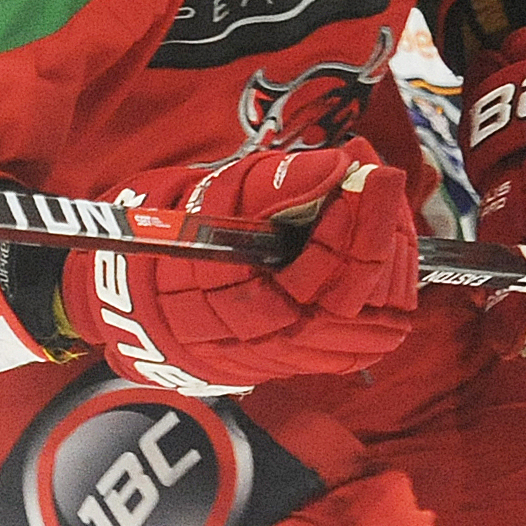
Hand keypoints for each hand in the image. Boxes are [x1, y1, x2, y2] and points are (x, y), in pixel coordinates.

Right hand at [63, 142, 418, 392]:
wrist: (132, 304)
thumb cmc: (164, 246)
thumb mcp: (205, 203)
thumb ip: (270, 185)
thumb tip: (338, 166)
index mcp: (248, 312)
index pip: (331, 273)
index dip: (361, 217)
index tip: (370, 166)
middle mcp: (280, 347)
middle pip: (368, 302)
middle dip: (384, 234)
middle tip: (375, 179)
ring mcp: (300, 359)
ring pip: (381, 323)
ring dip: (394, 261)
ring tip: (376, 208)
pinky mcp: (312, 358)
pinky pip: (372, 334)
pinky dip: (387, 286)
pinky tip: (373, 242)